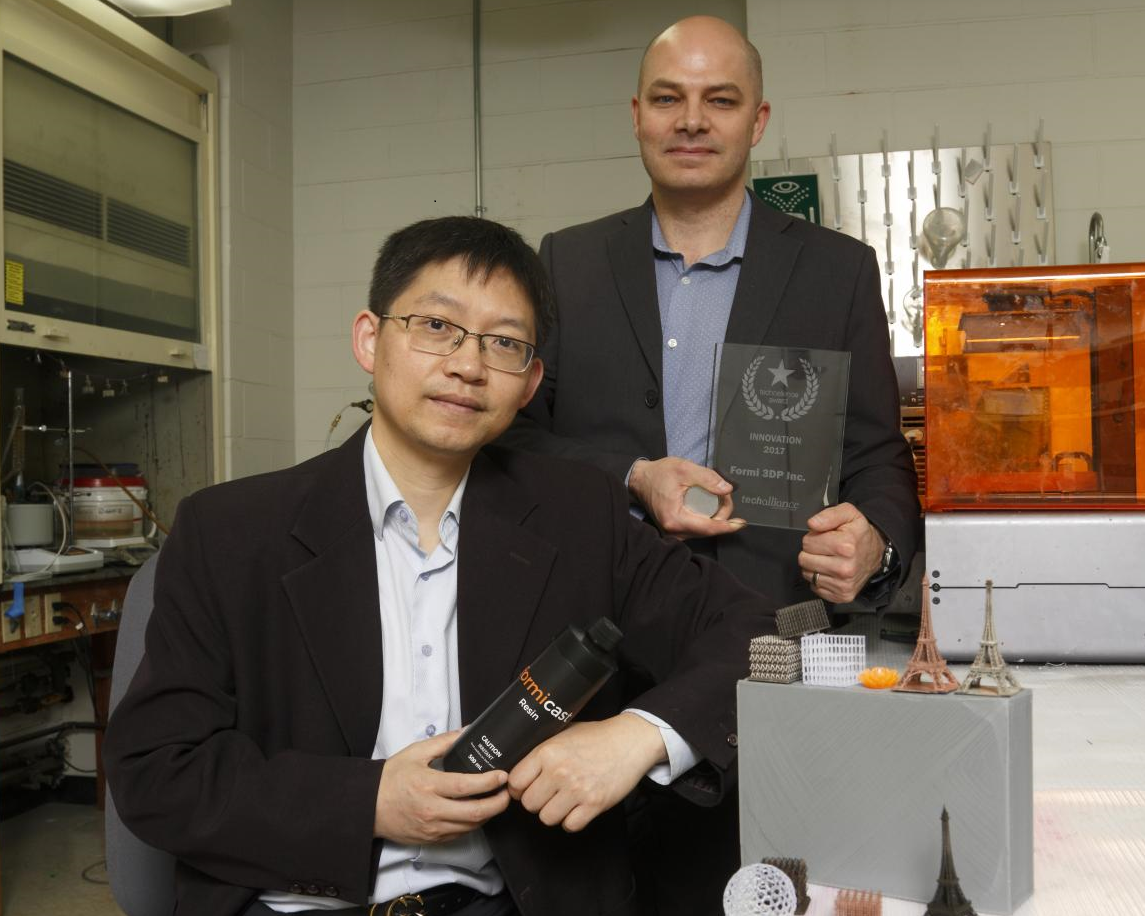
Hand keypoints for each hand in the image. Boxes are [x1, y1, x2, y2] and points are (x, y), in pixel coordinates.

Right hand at [374, 731, 509, 843]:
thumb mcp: (415, 753)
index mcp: (428, 785)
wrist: (369, 806)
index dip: (488, 782)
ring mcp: (432, 828)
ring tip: (496, 801)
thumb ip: (444, 742)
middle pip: (474, 812)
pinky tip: (478, 812)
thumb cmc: (391, 778)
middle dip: (497, 803)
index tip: (502, 775)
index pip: (466, 787)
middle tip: (507, 792)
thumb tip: (467, 731)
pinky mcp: (431, 839)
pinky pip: (459, 834)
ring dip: (488, 815)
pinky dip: (473, 824)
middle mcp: (432, 810)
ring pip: (470, 826)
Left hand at [507, 714, 665, 832]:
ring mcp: (577, 789)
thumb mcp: (563, 733)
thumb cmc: (596, 736)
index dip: (518, 787)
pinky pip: (570, 825)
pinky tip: (576, 808)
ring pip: (546, 818)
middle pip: (529, 803)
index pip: (515, 782)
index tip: (525, 787)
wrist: (629, 741)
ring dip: (553, 812)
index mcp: (548, 752)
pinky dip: (572, 820)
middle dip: (536, 800)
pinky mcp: (594, 804)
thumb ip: (541, 750)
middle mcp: (559, 771)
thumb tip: (518, 767)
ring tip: (563, 800)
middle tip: (547, 793)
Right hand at [628, 457, 744, 538]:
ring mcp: (674, 533)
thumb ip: (707, 478)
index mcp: (676, 519)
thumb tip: (727, 490)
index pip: (708, 528)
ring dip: (715, 516)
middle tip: (725, 494)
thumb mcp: (684, 469)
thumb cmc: (659, 474)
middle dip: (722, 514)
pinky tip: (710, 506)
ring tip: (718, 497)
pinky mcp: (674, 530)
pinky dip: (706, 518)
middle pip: (708, 529)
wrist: (640, 480)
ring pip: (703, 530)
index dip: (728, 525)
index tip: (741, 522)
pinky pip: (696, 528)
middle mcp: (674, 532)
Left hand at [799, 502, 884, 602]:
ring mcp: (844, 584)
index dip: (813, 538)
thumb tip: (813, 523)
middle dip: (812, 552)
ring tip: (829, 559)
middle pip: (804, 560)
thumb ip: (828, 515)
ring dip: (815, 566)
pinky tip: (831, 571)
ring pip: (808, 574)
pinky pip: (815, 587)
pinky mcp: (842, 595)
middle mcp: (845, 568)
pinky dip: (820, 579)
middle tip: (826, 549)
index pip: (807, 543)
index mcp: (846, 546)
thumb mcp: (848, 514)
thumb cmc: (859, 534)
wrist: (876, 552)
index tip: (825, 537)